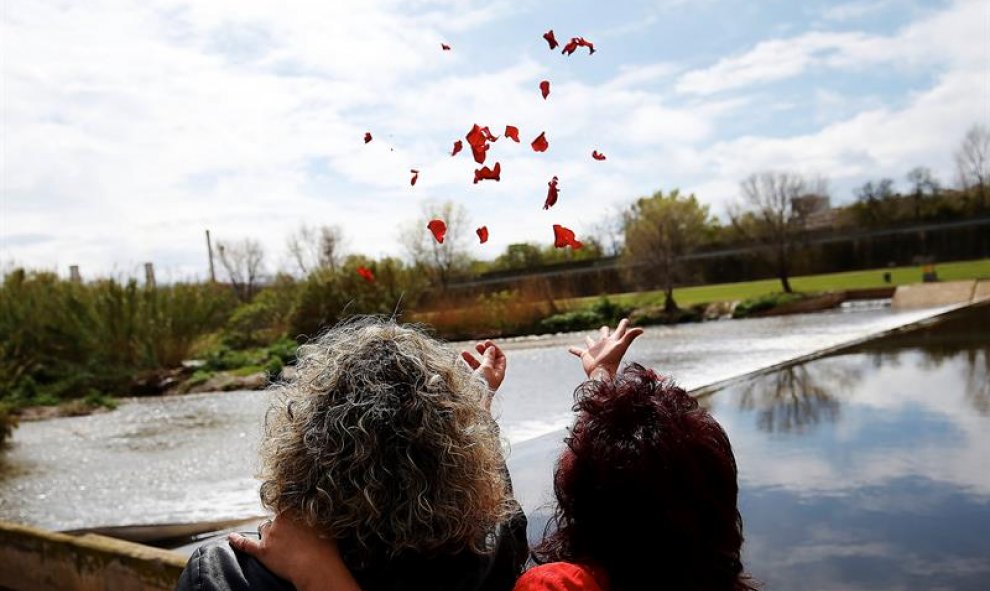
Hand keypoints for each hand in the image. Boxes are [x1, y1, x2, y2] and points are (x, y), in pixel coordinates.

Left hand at [229, 515, 361, 590]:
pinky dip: (237, 540)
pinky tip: (231, 537)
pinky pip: (246, 544)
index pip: (287, 505)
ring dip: (270, 534)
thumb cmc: (326, 549)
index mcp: (296, 510)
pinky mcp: (263, 550)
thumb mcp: (326, 525)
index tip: (294, 517)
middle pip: (277, 518)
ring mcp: (271, 534)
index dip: (291, 513)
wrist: (317, 568)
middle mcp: (281, 518)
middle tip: (293, 538)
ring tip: (279, 545)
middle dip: (282, 526)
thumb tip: (318, 511)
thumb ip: (318, 515)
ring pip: (265, 528)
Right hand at [461, 340, 505, 401]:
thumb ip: (488, 357)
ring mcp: (482, 380)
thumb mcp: (486, 367)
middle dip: (483, 352)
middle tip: (476, 345)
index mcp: (499, 373)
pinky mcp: (474, 384)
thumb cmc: (482, 385)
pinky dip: (466, 366)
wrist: (474, 402)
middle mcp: (492, 376)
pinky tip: (459, 362)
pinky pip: (471, 372)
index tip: (486, 342)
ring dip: (471, 358)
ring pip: (478, 366)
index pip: (500, 358)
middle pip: (489, 361)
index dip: (494, 349)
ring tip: (463, 352)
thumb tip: (491, 348)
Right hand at [568, 318, 643, 379]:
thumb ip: (630, 336)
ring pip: (591, 342)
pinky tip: (569, 348)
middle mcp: (604, 345)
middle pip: (605, 335)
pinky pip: (579, 351)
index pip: (620, 331)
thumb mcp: (621, 346)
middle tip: (605, 328)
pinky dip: (574, 350)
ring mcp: (595, 350)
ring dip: (589, 340)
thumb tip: (641, 329)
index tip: (626, 320)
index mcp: (614, 342)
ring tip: (587, 337)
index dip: (623, 325)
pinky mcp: (586, 356)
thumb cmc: (611, 360)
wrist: (601, 373)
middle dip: (605, 330)